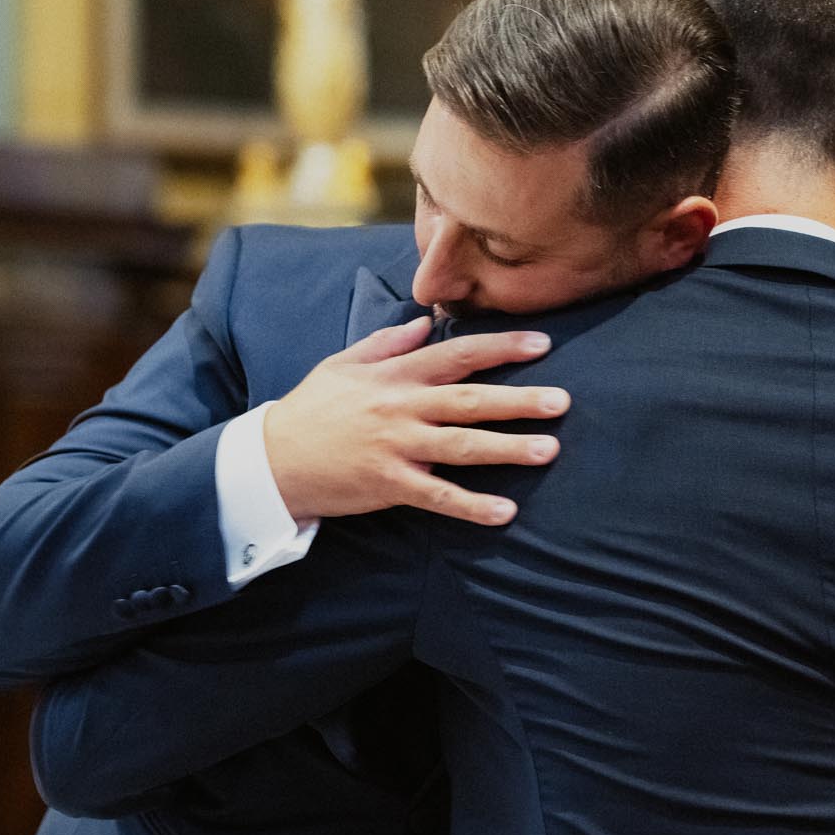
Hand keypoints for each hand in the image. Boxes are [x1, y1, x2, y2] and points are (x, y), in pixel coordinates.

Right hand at [265, 316, 569, 524]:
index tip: (543, 344)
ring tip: (549, 449)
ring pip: (462, 446)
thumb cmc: (310, 409)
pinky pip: (437, 496)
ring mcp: (396, 447)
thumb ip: (387, 344)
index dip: (501, 348)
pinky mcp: (388, 485)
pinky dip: (471, 505)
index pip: (457, 354)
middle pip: (470, 400)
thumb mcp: (343, 364)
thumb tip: (424, 322)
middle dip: (519, 399)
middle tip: (563, 401)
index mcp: (396, 375)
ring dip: (508, 448)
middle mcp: (401, 408)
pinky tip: (505, 512)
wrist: (271, 459)